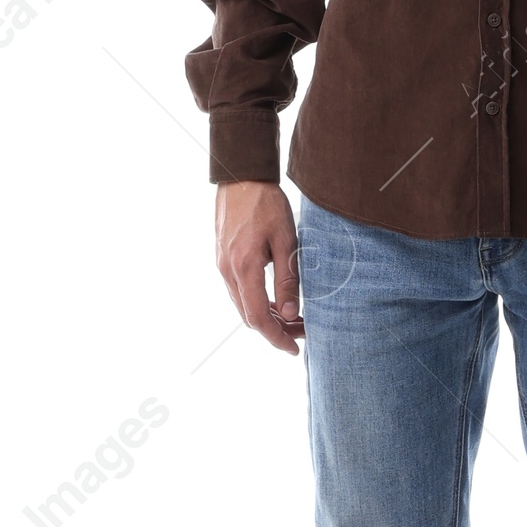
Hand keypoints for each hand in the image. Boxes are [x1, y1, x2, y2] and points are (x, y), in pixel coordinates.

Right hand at [214, 179, 303, 352]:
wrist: (241, 178)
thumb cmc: (266, 204)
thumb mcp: (286, 240)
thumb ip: (288, 278)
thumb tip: (291, 314)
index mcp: (244, 268)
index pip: (258, 318)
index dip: (277, 338)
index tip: (294, 349)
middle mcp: (227, 271)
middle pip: (249, 317)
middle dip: (276, 330)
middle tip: (304, 331)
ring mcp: (222, 266)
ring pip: (243, 305)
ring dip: (268, 316)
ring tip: (296, 317)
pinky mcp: (223, 259)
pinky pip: (239, 291)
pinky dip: (258, 302)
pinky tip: (278, 299)